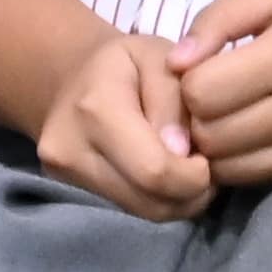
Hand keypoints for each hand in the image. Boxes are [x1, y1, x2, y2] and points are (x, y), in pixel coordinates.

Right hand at [36, 28, 211, 220]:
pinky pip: (129, 209)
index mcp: (96, 107)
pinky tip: (164, 175)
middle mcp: (69, 148)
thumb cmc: (125, 63)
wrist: (70, 77)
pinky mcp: (66, 188)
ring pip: (143, 213)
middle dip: (191, 192)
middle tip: (203, 165)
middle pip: (150, 201)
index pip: (155, 170)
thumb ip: (173, 101)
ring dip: (177, 200)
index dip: (194, 176)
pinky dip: (156, 200)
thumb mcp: (158, 58)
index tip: (207, 157)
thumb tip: (182, 154)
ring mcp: (63, 174)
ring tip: (186, 168)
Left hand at [169, 0, 271, 191]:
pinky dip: (236, 159)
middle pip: (211, 134)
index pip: (203, 92)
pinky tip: (243, 132)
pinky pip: (255, 177)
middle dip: (194, 115)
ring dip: (212, 142)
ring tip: (224, 112)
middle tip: (207, 92)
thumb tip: (174, 63)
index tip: (200, 66)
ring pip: (228, 165)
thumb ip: (218, 20)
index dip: (187, 81)